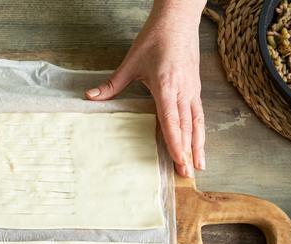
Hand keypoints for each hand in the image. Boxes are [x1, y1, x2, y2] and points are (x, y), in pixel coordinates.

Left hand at [85, 0, 206, 176]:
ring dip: (198, 145)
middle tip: (187, 174)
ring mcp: (192, 90)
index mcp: (167, 86)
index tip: (178, 160)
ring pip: (197, 123)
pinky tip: (200, 144)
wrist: (178, 21)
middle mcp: (183, 91)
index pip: (171, 120)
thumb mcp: (130, 62)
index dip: (175, 142)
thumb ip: (112, 84)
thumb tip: (90, 97)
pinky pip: (199, 114)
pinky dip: (200, 131)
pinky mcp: (196, 88)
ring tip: (199, 166)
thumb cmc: (155, 40)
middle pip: (187, 127)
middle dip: (187, 152)